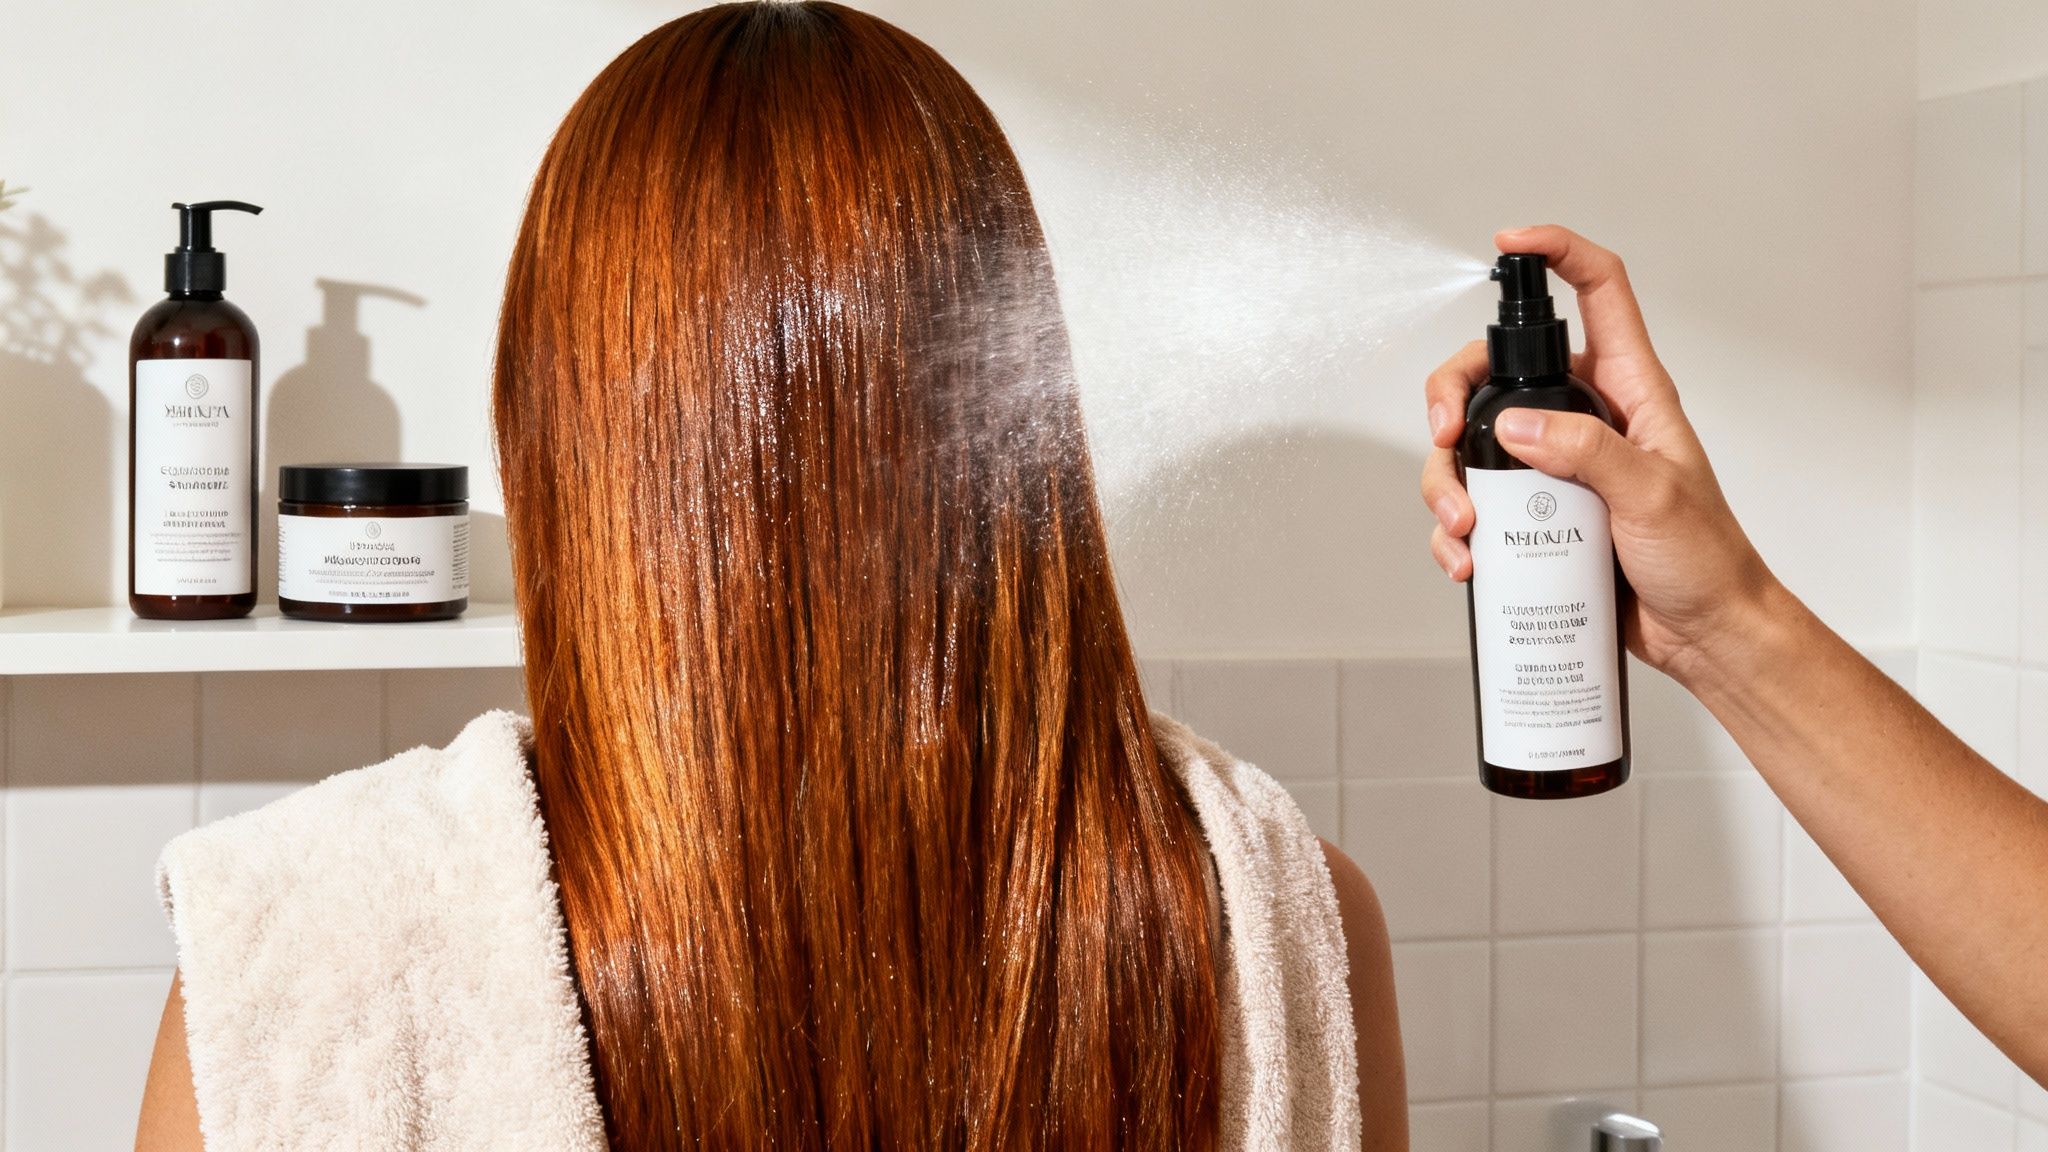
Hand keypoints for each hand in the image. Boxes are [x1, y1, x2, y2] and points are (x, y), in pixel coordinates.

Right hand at [1419, 225, 1778, 679]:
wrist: (1705, 635)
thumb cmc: (1706, 560)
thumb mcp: (1653, 495)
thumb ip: (1588, 451)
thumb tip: (1516, 423)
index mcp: (1629, 391)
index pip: (1599, 293)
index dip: (1557, 253)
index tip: (1509, 243)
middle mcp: (1587, 420)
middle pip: (1498, 372)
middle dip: (1453, 397)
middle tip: (1445, 434)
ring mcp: (1555, 469)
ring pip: (1473, 446)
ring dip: (1447, 482)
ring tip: (1462, 529)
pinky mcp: (1536, 519)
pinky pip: (1477, 506)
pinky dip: (1456, 533)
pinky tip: (1467, 562)